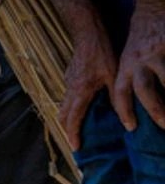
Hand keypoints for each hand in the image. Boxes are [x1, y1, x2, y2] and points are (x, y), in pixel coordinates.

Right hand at [58, 27, 119, 149]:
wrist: (88, 35)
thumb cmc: (102, 54)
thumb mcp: (113, 75)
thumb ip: (114, 96)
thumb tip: (120, 115)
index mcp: (80, 93)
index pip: (72, 119)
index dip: (72, 135)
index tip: (75, 147)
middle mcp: (70, 91)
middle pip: (62, 116)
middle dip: (66, 130)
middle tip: (74, 140)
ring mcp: (67, 83)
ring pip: (63, 106)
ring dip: (67, 119)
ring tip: (75, 127)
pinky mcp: (69, 77)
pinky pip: (66, 96)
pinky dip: (70, 106)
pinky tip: (79, 106)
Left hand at [112, 3, 164, 132]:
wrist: (152, 10)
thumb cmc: (141, 41)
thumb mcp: (128, 59)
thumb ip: (130, 79)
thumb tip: (134, 107)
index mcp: (126, 66)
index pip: (121, 92)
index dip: (124, 110)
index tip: (130, 128)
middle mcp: (140, 61)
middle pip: (145, 88)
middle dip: (154, 109)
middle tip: (163, 125)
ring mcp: (159, 52)